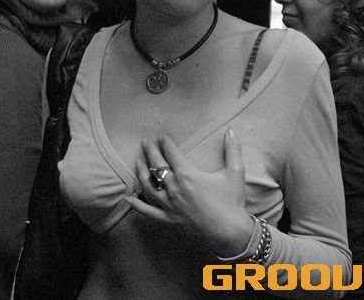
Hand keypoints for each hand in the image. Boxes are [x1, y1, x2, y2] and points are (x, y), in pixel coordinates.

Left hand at [126, 128, 254, 256]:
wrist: (228, 232)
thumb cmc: (231, 201)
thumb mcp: (235, 172)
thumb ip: (233, 149)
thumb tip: (231, 130)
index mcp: (187, 175)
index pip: (172, 153)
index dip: (165, 143)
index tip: (161, 136)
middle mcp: (174, 188)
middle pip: (157, 166)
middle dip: (150, 152)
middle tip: (145, 142)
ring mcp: (168, 205)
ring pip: (148, 186)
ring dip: (141, 172)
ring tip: (138, 162)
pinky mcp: (168, 219)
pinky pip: (147, 211)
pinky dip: (137, 204)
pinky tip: (129, 198)